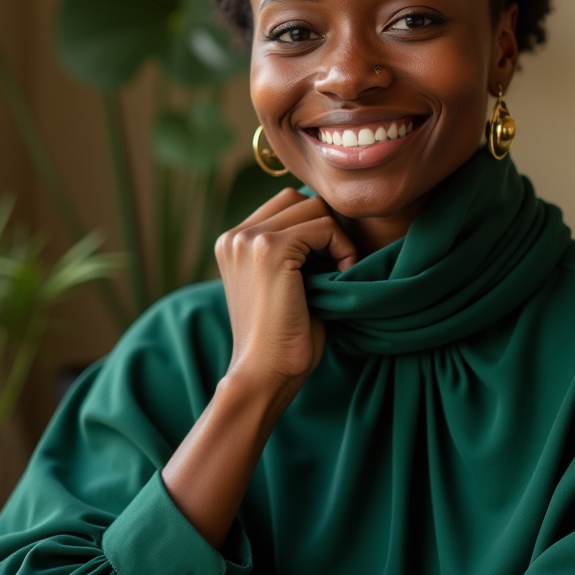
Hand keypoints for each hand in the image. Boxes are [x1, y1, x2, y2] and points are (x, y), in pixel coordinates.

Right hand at [215, 188, 357, 398]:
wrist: (263, 373)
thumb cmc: (280, 339)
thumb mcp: (281, 284)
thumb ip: (292, 251)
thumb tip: (329, 219)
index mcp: (232, 242)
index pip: (284, 205)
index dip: (312, 228)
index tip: (326, 264)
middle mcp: (234, 235)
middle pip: (298, 200)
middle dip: (324, 228)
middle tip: (336, 266)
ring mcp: (250, 239)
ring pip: (314, 208)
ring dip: (335, 237)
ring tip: (339, 272)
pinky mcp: (271, 249)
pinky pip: (325, 227)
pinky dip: (343, 248)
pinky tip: (342, 276)